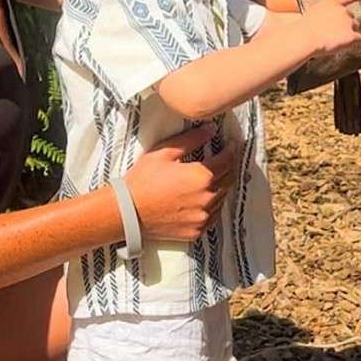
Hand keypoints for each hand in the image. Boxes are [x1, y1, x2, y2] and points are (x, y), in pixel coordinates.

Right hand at [124, 124, 234, 242]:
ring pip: (223, 198)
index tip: (232, 144)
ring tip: (215, 177)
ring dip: (222, 186)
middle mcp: (207, 198)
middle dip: (229, 167)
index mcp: (202, 176)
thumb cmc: (143, 179)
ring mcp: (203, 217)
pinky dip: (213, 205)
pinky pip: (213, 216)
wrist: (128, 212)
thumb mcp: (165, 152)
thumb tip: (211, 129)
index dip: (232, 150)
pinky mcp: (196, 230)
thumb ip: (191, 139)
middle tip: (226, 158)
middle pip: (229, 179)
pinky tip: (205, 198)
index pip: (228, 160)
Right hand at [297, 0, 360, 55]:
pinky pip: (358, 38)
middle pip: (351, 16)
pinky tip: (346, 44)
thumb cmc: (305, 27)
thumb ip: (322, 10)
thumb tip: (320, 12)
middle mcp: (343, 11)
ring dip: (350, 32)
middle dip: (346, 22)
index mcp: (333, 2)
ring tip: (338, 39)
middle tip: (337, 30)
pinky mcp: (351, 36)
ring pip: (355, 27)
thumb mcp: (312, 11)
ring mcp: (349, 23)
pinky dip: (353, 42)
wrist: (306, 38)